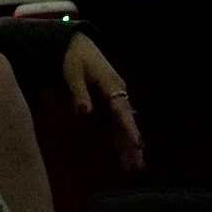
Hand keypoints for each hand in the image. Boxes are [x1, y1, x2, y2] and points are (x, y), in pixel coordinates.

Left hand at [61, 33, 145, 170]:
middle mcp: (118, 92)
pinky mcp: (108, 102)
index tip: (138, 145)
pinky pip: (115, 123)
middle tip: (137, 166)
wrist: (75, 44)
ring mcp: (114, 98)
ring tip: (134, 167)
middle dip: (132, 144)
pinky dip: (119, 138)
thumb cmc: (73, 57)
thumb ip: (78, 93)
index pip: (122, 110)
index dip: (130, 129)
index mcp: (111, 84)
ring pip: (123, 125)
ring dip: (127, 145)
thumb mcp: (72, 73)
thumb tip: (85, 112)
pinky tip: (122, 155)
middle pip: (127, 122)